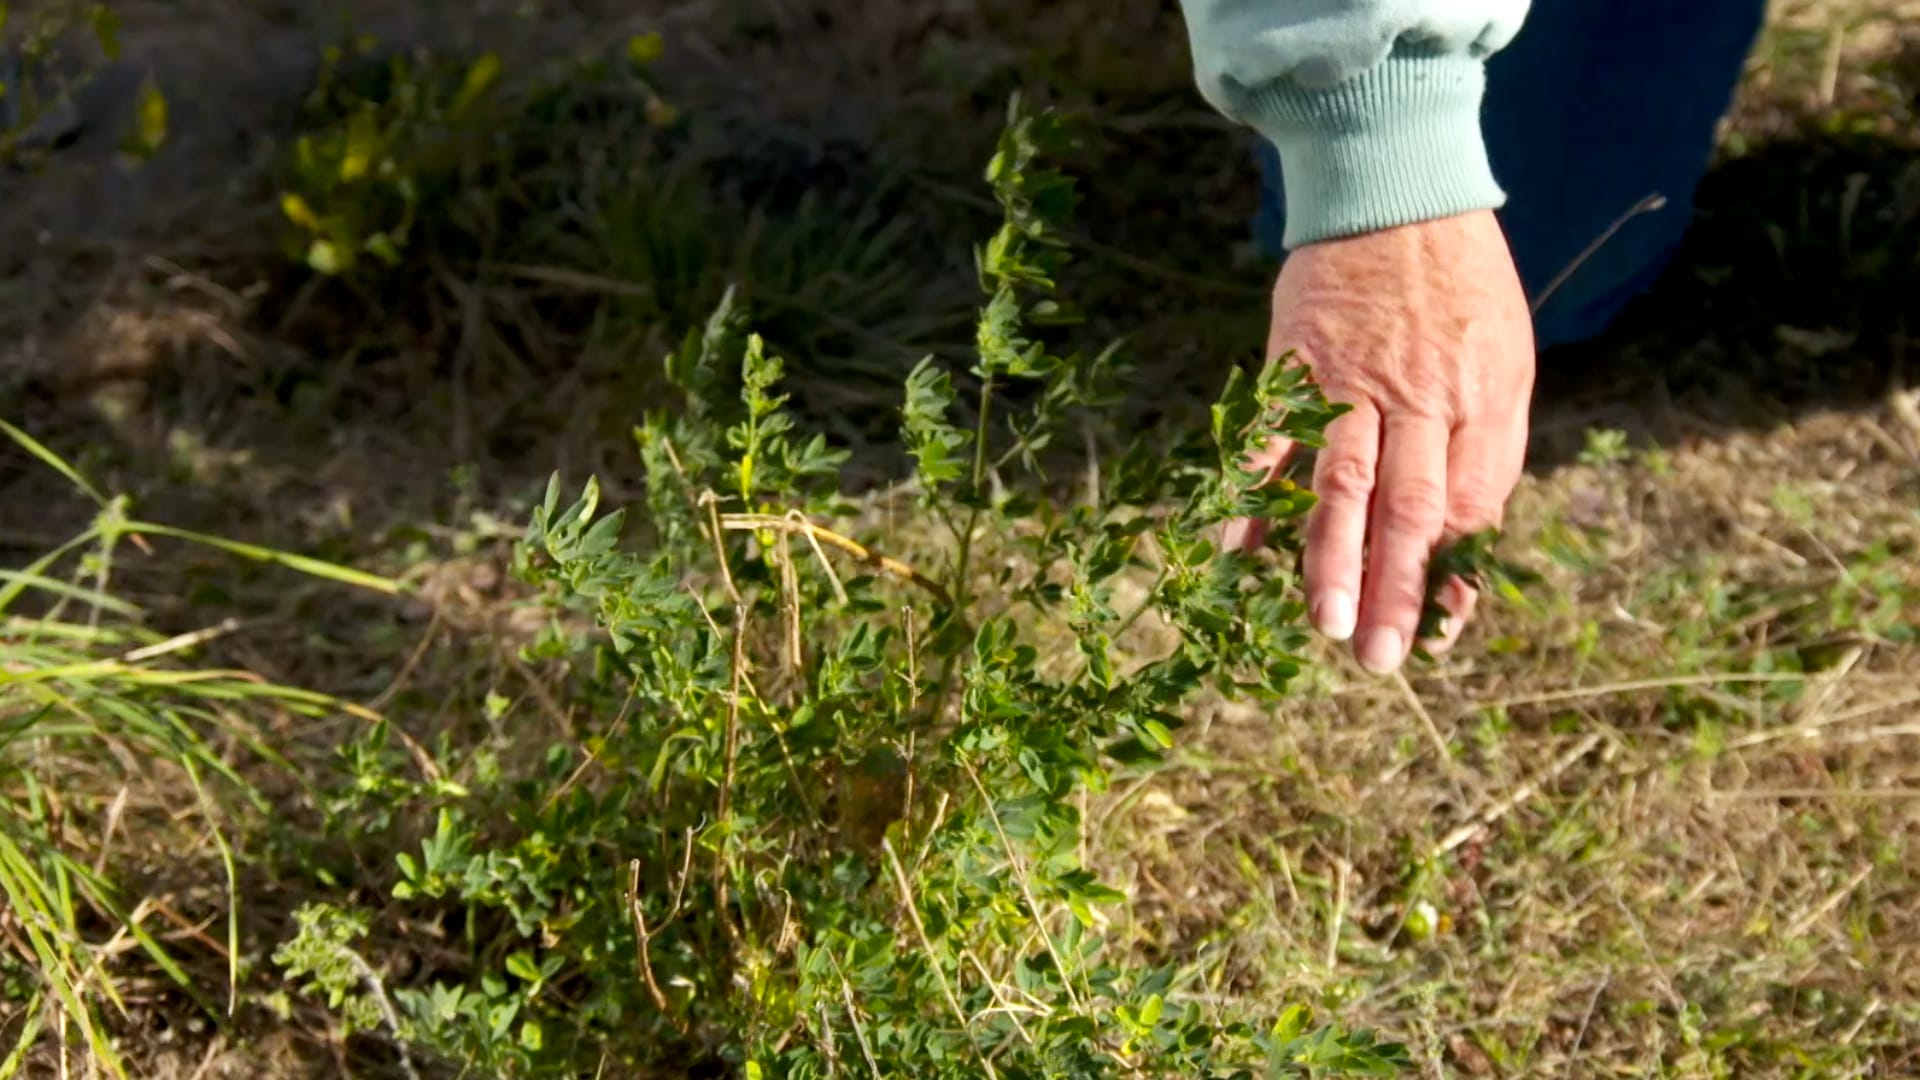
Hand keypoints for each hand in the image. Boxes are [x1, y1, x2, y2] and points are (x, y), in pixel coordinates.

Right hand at [1224, 210, 1534, 674]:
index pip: (1468, 505)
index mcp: (1480, 399)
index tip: (1436, 633)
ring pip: (1341, 482)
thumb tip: (1466, 540)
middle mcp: (1419, 396)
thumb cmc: (1460, 287)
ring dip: (1329, 558)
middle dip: (1395, 589)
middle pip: (1409, 509)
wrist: (1396, 190)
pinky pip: (1269, 440)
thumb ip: (1488, 445)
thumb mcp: (1506, 358)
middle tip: (1380, 658)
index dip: (1453, 574)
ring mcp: (1351, 381)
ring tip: (1324, 626)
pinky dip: (1252, 498)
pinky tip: (1240, 556)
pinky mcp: (1295, 364)